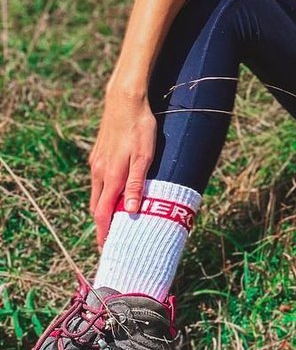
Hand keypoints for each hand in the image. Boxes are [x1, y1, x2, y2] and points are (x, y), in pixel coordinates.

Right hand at [88, 88, 156, 245]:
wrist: (125, 101)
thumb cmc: (140, 128)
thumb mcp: (145, 157)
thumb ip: (137, 184)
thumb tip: (129, 212)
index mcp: (111, 176)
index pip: (102, 213)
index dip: (104, 232)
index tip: (106, 249)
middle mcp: (99, 172)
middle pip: (97, 206)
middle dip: (102, 225)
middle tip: (111, 240)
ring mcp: (97, 162)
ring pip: (97, 193)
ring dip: (103, 209)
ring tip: (113, 222)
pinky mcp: (99, 154)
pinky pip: (99, 180)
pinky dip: (104, 193)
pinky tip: (114, 194)